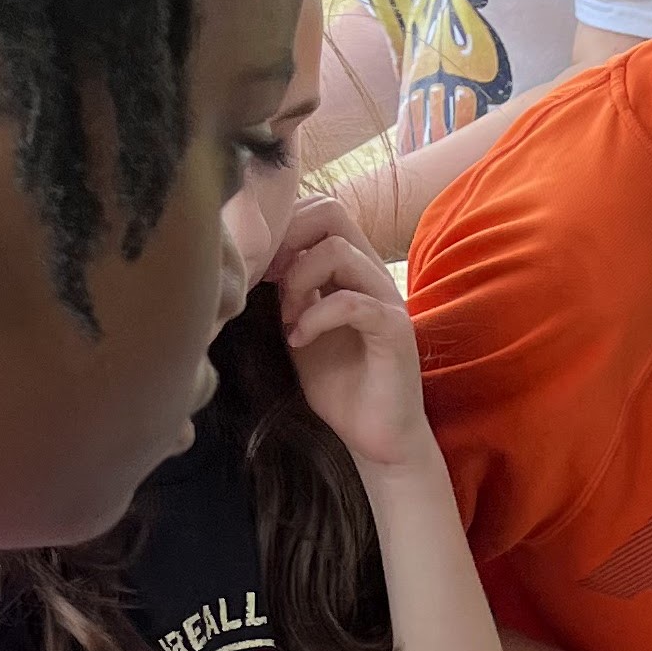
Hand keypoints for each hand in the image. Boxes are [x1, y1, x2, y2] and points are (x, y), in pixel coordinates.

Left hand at [274, 192, 433, 477]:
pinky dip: (316, 316)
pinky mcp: (396, 333)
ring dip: (299, 281)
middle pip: (333, 213)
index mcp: (352, 271)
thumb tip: (255, 261)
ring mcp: (388, 302)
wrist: (376, 439)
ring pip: (340, 251)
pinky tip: (299, 340)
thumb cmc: (340, 388)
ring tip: (287, 319)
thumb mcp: (300, 328)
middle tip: (269, 280)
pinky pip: (353, 303)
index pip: (321, 211)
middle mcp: (373, 277)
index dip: (283, 227)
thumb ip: (288, 292)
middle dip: (288, 239)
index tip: (260, 269)